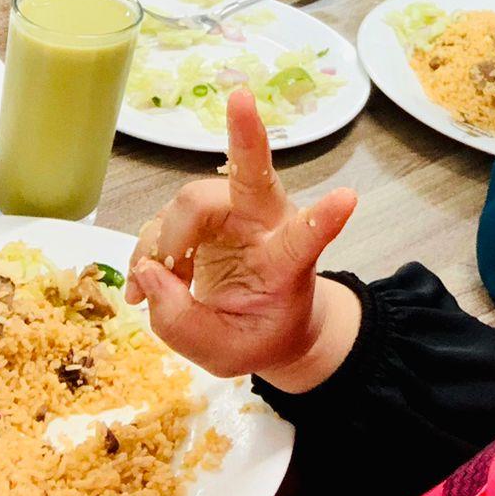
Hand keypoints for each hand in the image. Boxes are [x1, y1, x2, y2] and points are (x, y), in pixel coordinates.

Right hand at [126, 89, 359, 388]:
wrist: (266, 321)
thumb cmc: (259, 330)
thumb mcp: (225, 353)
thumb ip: (182, 324)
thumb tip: (149, 275)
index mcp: (288, 261)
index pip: (307, 237)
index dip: (325, 218)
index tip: (348, 197)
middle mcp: (266, 221)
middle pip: (246, 178)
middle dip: (239, 142)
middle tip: (175, 258)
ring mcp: (233, 211)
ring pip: (190, 201)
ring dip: (164, 244)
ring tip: (164, 287)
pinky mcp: (203, 213)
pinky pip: (163, 218)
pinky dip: (146, 251)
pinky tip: (146, 283)